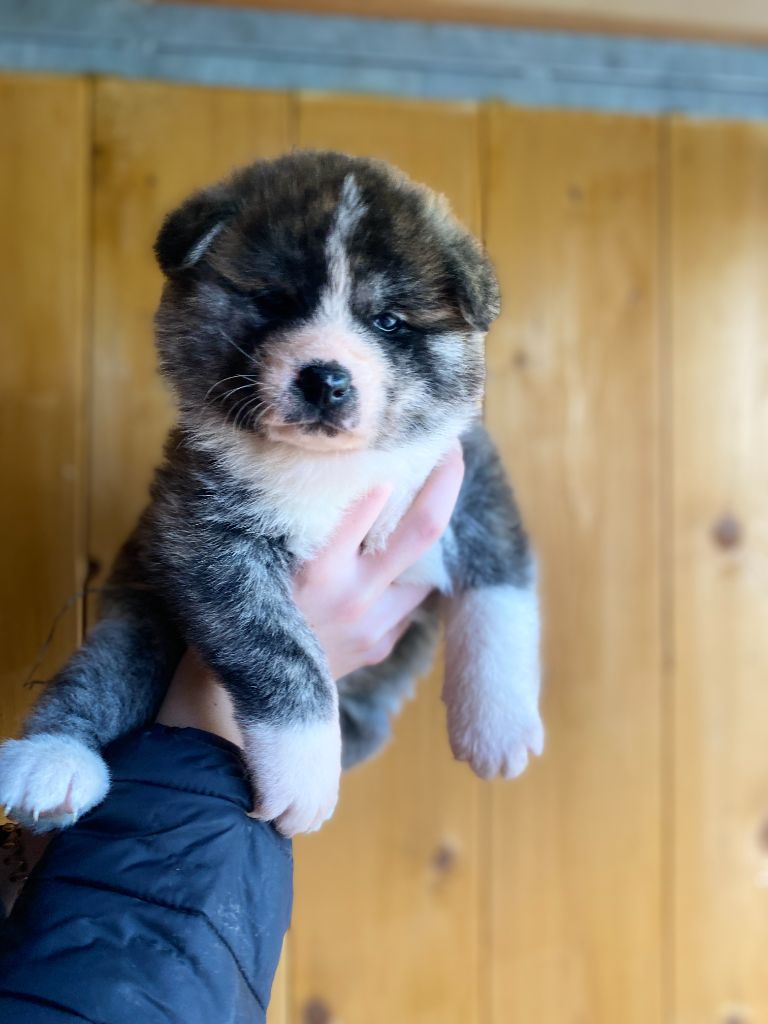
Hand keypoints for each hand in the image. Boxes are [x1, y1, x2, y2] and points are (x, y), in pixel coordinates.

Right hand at [157, 443, 464, 743]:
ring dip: (425, 540)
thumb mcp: (264, 554)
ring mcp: (371, 624)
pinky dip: (405, 580)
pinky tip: (391, 567)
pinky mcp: (379, 645)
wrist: (244, 684)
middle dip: (446, 485)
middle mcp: (349, 594)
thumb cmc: (248, 601)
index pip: (372, 501)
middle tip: (454, 451)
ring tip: (424, 508)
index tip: (417, 431)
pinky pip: (408, 603)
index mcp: (315, 567)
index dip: (403, 462)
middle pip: (422, 530)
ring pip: (425, 570)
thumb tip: (349, 470)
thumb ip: (303, 519)